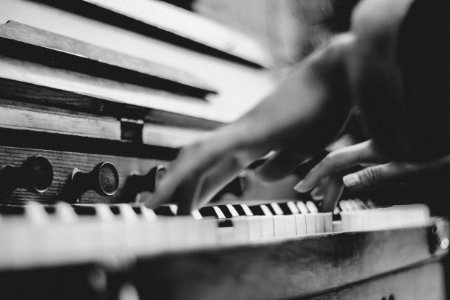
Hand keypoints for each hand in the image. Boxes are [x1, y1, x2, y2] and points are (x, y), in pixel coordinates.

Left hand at [147, 35, 353, 213]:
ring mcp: (244, 130)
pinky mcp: (252, 128)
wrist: (337, 76)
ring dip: (176, 181)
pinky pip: (215, 149)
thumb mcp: (300, 149)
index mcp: (251, 145)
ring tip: (157, 205)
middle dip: (177, 189)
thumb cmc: (321, 109)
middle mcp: (240, 138)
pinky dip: (194, 167)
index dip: (196, 191)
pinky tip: (176, 182)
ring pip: (198, 156)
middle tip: (156, 210)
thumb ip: (279, 164)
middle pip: (199, 166)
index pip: (215, 172)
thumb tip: (258, 178)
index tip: (182, 210)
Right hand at [295, 140, 449, 210]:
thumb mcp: (411, 166)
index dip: (316, 175)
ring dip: (337, 181)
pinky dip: (350, 174)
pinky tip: (346, 183)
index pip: (335, 161)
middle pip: (340, 165)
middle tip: (320, 206)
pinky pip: (359, 161)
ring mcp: (376, 145)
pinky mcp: (383, 146)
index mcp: (374, 147)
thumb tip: (346, 183)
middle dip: (327, 185)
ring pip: (348, 164)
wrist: (447, 120)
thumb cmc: (438, 146)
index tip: (302, 188)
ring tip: (327, 199)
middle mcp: (370, 144)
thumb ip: (377, 174)